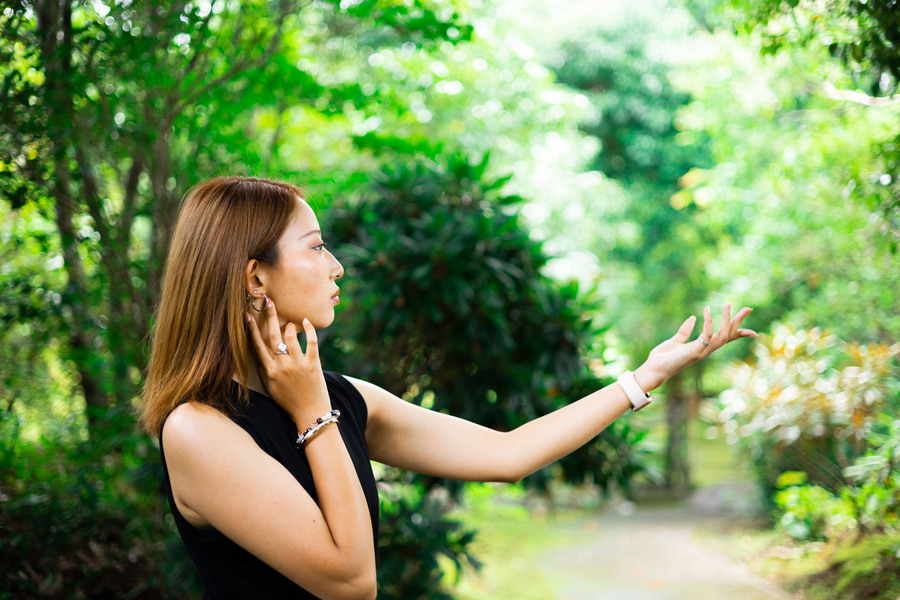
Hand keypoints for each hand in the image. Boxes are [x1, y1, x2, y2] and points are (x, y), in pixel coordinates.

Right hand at [246, 300, 330, 422]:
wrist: (310, 412)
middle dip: (269, 316)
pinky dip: (309, 329)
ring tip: (290, 322)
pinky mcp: (313, 363)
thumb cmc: (289, 401)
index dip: (252, 329)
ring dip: (289, 325)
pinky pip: (311, 341)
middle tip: (268, 301)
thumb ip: (264, 370)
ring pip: (290, 336)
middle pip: (273, 335)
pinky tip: (305, 322)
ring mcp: (298, 364)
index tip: (248, 314)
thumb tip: (258, 353)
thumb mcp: (270, 388)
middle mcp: (282, 366)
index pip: (257, 346)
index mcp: (270, 371)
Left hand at [633, 303, 756, 391]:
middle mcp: (705, 350)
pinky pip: (707, 335)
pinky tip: (706, 310)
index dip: (738, 332)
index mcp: (703, 347)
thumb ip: (684, 331)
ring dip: (727, 320)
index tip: (752, 328)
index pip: (725, 339)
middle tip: (748, 308)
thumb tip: (692, 318)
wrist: (652, 369)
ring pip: (723, 336)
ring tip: (727, 304)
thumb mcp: (676, 341)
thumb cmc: (663, 358)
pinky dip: (708, 322)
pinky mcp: (694, 351)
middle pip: (729, 335)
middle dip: (739, 322)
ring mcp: (702, 351)